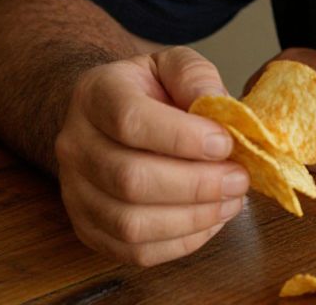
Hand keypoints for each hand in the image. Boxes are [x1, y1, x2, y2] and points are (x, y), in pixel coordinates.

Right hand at [54, 45, 249, 265]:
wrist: (111, 113)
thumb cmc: (148, 88)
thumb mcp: (172, 63)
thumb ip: (195, 77)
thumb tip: (218, 104)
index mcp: (95, 95)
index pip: (130, 121)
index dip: (181, 137)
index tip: (225, 143)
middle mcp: (76, 146)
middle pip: (130, 179)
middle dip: (196, 184)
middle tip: (239, 178)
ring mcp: (76, 193)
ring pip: (130, 223)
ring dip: (191, 218)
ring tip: (232, 200)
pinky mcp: (89, 229)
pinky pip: (133, 251)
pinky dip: (180, 242)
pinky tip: (211, 219)